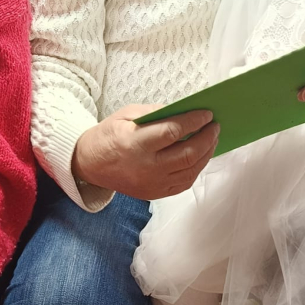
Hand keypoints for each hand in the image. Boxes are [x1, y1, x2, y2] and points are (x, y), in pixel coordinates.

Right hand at [72, 105, 219, 199]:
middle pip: (188, 154)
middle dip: (207, 138)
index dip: (194, 122)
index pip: (174, 132)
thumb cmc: (108, 136)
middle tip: (214, 126)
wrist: (90, 165)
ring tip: (212, 139)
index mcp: (136, 144)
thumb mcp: (126, 115)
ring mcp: (152, 183)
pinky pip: (184, 183)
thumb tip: (184, 110)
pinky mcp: (155, 194)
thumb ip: (155, 113)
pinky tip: (201, 155)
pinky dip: (196, 168)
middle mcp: (146, 167)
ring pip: (190, 170)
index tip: (207, 113)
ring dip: (206, 153)